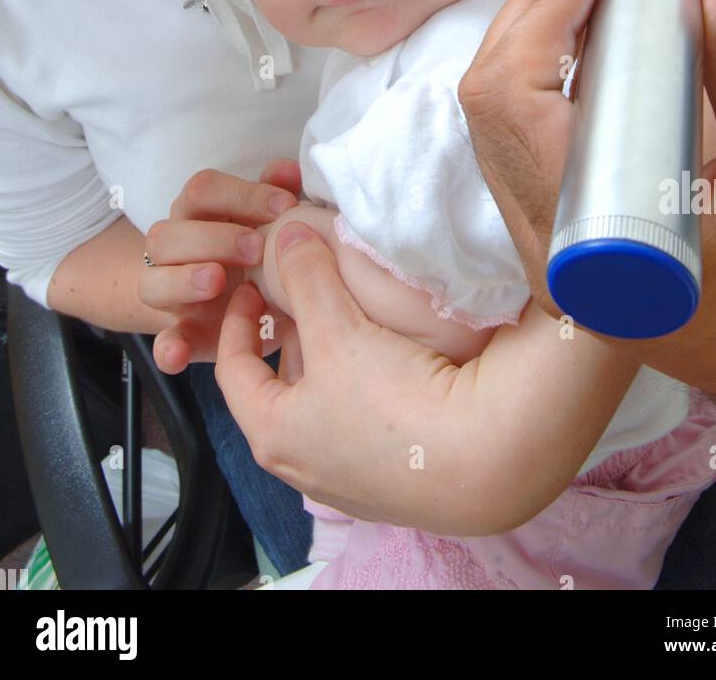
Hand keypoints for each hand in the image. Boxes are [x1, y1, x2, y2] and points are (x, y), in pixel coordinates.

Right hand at [142, 159, 300, 373]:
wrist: (245, 306)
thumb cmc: (260, 255)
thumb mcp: (271, 224)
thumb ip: (277, 194)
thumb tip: (287, 170)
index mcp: (199, 214)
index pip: (203, 189)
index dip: (242, 193)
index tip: (285, 206)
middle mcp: (175, 250)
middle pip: (168, 233)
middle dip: (213, 237)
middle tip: (256, 247)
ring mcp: (172, 295)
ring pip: (152, 282)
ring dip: (183, 280)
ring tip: (216, 280)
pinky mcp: (181, 336)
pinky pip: (162, 343)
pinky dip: (168, 349)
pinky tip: (180, 354)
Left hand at [215, 228, 466, 529]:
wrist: (481, 459)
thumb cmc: (392, 400)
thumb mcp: (338, 330)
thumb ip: (307, 278)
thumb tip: (288, 235)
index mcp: (273, 435)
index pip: (233, 371)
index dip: (236, 322)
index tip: (252, 289)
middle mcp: (305, 466)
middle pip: (282, 387)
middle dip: (294, 338)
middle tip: (309, 296)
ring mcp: (352, 480)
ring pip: (326, 405)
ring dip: (332, 363)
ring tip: (353, 321)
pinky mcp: (396, 480)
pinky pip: (365, 423)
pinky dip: (365, 387)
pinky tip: (392, 362)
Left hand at [458, 0, 715, 473]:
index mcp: (599, 246)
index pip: (513, 103)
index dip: (543, 12)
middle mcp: (554, 258)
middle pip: (490, 105)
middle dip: (533, 12)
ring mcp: (549, 257)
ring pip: (495, 124)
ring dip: (531, 44)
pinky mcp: (560, 247)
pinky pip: (520, 147)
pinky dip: (542, 84)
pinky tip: (587, 45)